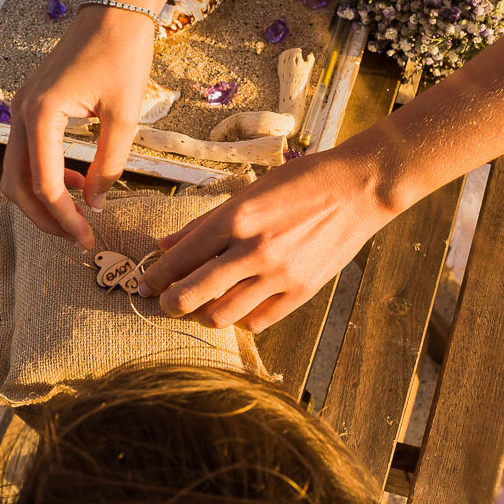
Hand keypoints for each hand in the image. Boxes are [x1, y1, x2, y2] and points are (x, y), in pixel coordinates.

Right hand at [1, 4, 155, 249]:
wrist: (113, 12)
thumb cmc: (123, 55)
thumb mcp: (124, 116)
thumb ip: (110, 165)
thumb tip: (97, 206)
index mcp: (42, 113)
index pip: (45, 183)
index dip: (66, 218)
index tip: (88, 238)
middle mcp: (21, 112)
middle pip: (15, 184)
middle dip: (44, 217)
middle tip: (77, 237)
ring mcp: (21, 108)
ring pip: (15, 171)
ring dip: (42, 199)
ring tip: (80, 214)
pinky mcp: (30, 106)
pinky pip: (26, 152)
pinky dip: (45, 175)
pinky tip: (79, 183)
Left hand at [137, 150, 396, 331]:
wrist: (359, 189)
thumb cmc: (300, 182)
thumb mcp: (246, 193)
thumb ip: (202, 224)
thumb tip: (164, 245)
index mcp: (235, 219)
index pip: (180, 259)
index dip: (155, 277)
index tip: (144, 285)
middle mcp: (253, 250)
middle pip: (192, 296)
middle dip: (169, 303)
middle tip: (164, 302)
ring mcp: (279, 275)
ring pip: (221, 316)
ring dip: (202, 315)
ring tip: (200, 306)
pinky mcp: (302, 292)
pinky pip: (257, 321)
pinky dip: (240, 318)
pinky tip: (237, 306)